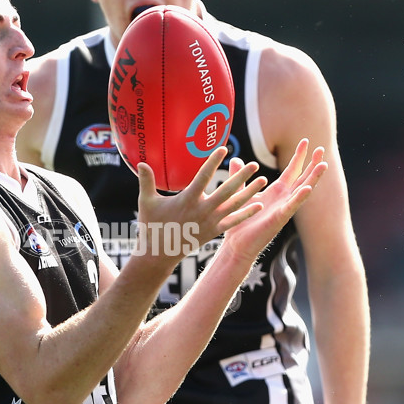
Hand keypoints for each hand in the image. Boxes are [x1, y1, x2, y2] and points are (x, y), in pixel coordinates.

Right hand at [135, 146, 266, 260]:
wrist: (159, 254)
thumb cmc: (152, 225)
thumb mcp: (146, 202)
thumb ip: (146, 181)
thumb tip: (140, 162)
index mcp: (187, 200)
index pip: (204, 176)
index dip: (214, 161)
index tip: (224, 149)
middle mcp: (202, 210)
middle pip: (226, 190)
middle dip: (241, 177)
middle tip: (254, 164)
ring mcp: (210, 222)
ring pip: (234, 205)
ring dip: (249, 192)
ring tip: (263, 180)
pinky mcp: (213, 232)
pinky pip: (233, 221)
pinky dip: (246, 214)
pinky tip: (259, 205)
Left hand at [222, 139, 326, 262]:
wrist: (236, 244)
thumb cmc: (240, 221)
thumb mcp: (241, 193)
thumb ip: (240, 176)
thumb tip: (236, 159)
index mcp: (276, 192)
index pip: (292, 171)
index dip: (299, 157)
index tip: (306, 141)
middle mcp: (283, 199)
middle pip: (302, 178)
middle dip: (312, 164)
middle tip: (321, 148)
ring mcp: (283, 209)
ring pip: (302, 191)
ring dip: (313, 178)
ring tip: (323, 165)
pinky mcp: (278, 219)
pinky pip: (291, 207)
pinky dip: (300, 198)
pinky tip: (308, 188)